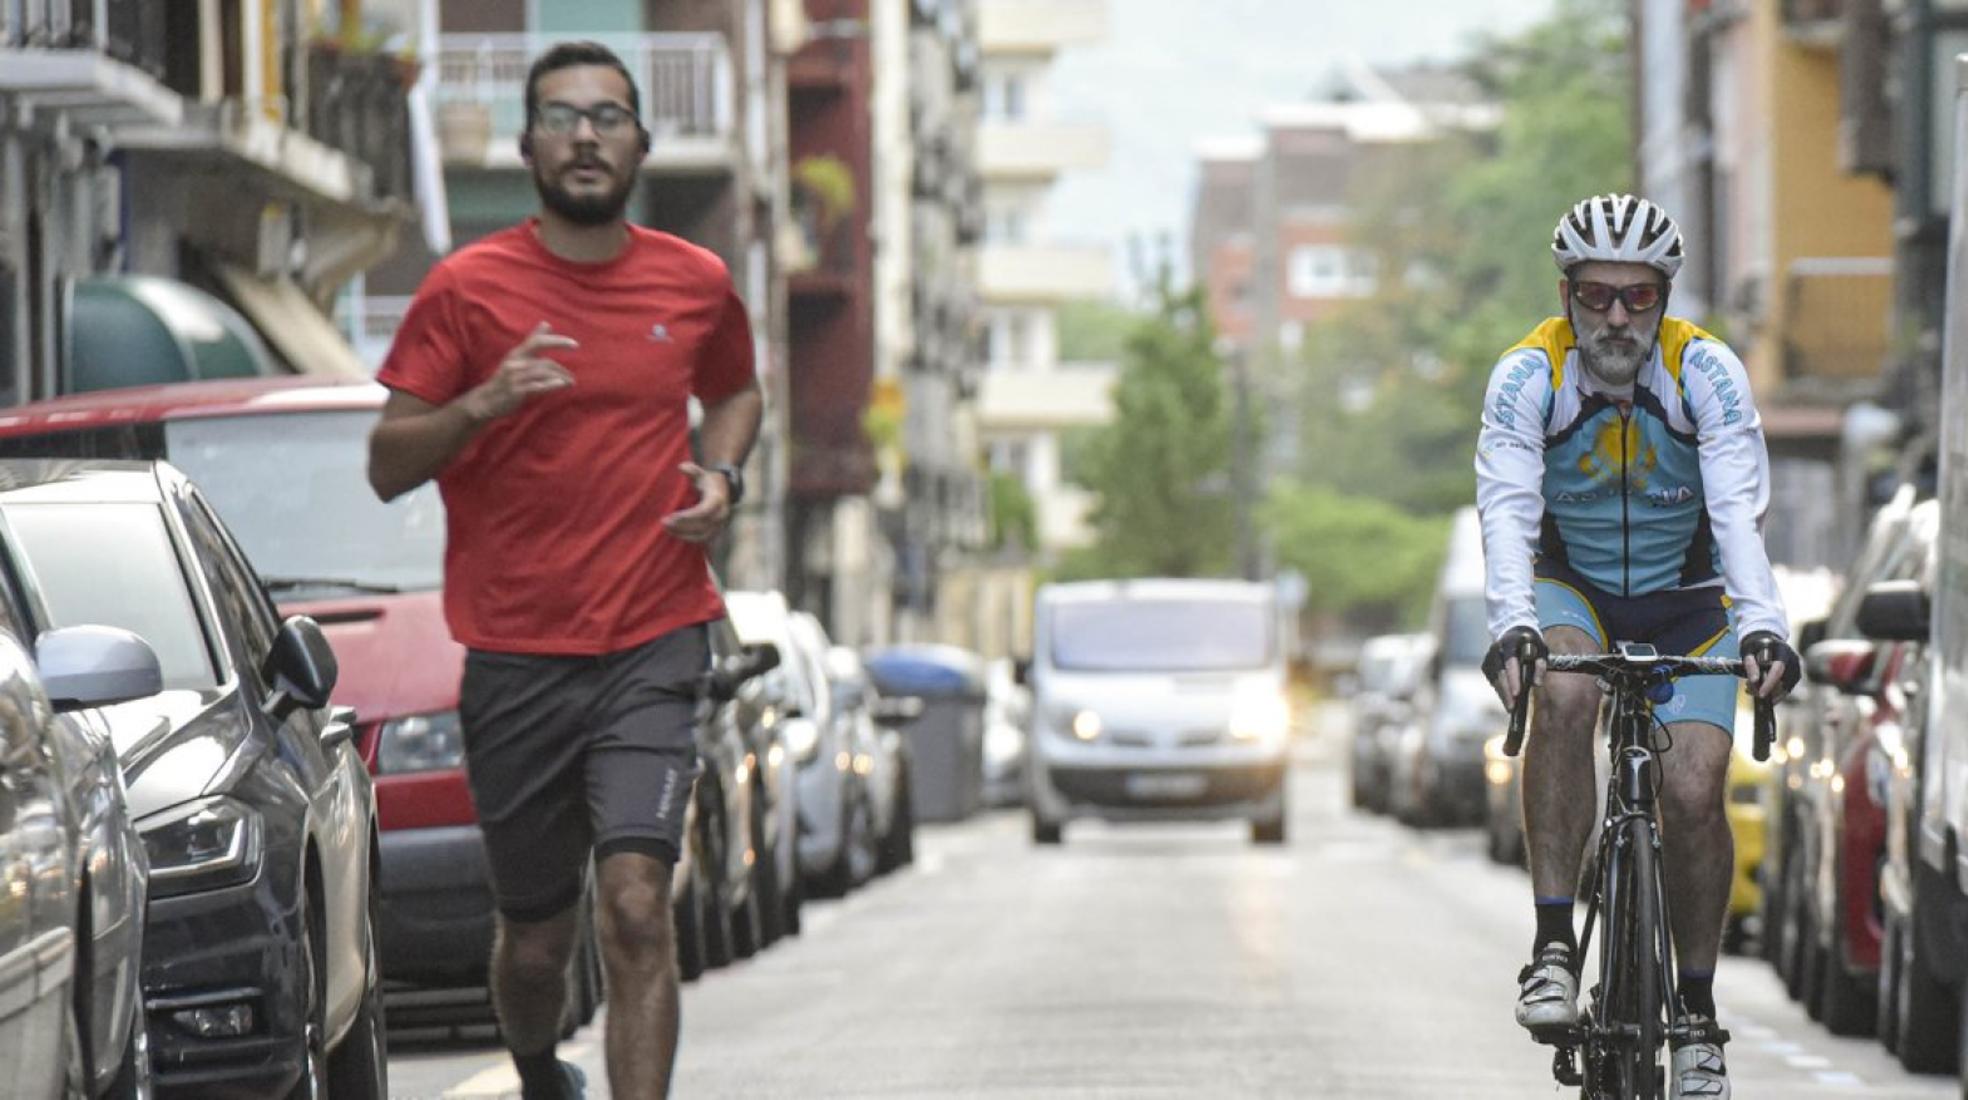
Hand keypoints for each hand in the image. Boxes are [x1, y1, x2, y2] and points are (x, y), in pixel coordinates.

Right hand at [460, 322, 576, 421]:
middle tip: (572, 379)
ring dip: (559, 379)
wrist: (485, 401)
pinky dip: (549, 385)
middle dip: (561, 369)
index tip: (575, 345)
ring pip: (542, 374)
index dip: (557, 341)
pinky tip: (560, 385)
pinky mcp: (515, 391)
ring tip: (569, 385)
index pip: (538, 342)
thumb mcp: (517, 357)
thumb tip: (546, 323)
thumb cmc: (505, 378)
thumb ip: (532, 341)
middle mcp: (516, 362)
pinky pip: (535, 386)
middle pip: (544, 361)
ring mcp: (515, 377)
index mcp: (517, 353)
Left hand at [662, 462, 731, 543]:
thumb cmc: (708, 481)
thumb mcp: (701, 473)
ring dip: (683, 533)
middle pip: (701, 526)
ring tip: (666, 528)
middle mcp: (721, 514)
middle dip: (682, 526)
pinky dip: (687, 537)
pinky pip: (701, 538)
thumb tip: (681, 467)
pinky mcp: (715, 531)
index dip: (687, 516)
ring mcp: (719, 524)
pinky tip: (673, 532)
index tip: (671, 516)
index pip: (702, 512)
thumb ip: (691, 470)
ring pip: (701, 535)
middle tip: (663, 522)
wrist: (723, 489)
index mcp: (717, 500)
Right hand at [1482, 626, 1547, 709]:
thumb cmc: (1531, 644)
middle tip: (1513, 708)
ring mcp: (1489, 656)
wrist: (1514, 633)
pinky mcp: (1486, 665)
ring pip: (1494, 679)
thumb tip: (1536, 683)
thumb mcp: (1541, 650)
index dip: (1513, 678)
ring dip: (1502, 694)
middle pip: (1499, 673)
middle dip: (1506, 692)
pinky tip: (1507, 698)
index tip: (1518, 693)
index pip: (1510, 661)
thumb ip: (1540, 664)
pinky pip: (1492, 681)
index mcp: (1511, 642)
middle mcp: (1496, 648)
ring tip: (1511, 708)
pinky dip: (1500, 690)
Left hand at [1741, 630, 1801, 701]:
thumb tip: (1754, 681)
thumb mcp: (1749, 652)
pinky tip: (1760, 690)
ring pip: (1785, 688)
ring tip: (1751, 689)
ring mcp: (1797, 668)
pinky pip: (1786, 690)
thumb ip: (1750, 665)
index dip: (1769, 683)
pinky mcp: (1796, 676)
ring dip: (1769, 693)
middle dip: (1766, 689)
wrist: (1767, 642)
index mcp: (1782, 650)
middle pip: (1782, 681)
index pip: (1778, 669)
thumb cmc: (1756, 647)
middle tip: (1748, 689)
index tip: (1761, 694)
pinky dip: (1773, 693)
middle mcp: (1793, 659)